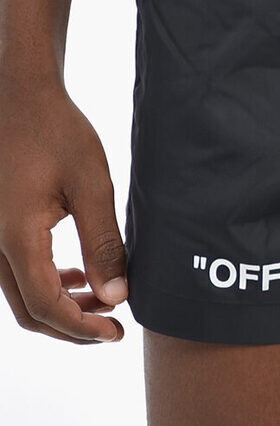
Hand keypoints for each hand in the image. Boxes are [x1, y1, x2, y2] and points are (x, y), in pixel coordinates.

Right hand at [0, 74, 126, 342]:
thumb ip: (104, 244)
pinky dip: (47, 284)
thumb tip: (117, 296)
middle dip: (73, 325)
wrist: (19, 93)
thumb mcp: (92, 185)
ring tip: (103, 296)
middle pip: (29, 312)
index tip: (118, 332)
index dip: (83, 328)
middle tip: (114, 324)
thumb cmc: (56, 130)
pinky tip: (77, 274)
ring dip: (61, 306)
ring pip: (20, 295)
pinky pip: (15, 273)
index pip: (47, 307)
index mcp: (16, 237)